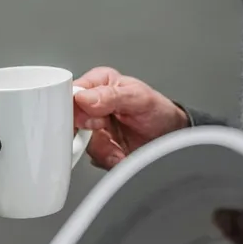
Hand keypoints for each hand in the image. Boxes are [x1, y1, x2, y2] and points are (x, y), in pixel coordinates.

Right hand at [71, 66, 188, 168]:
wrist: (170, 136)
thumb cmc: (159, 111)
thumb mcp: (140, 99)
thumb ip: (111, 97)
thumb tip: (84, 98)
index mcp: (98, 83)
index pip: (72, 94)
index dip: (76, 111)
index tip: (93, 122)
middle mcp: (92, 103)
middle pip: (73, 122)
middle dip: (92, 134)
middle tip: (108, 132)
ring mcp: (93, 126)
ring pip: (81, 143)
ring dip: (103, 150)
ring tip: (120, 148)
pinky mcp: (98, 146)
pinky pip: (93, 156)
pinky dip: (108, 159)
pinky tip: (120, 154)